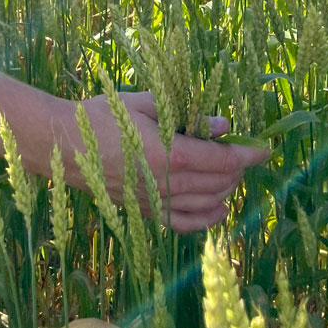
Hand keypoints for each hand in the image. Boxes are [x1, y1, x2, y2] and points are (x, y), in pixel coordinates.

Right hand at [70, 91, 270, 232]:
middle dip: (238, 168)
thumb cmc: (102, 116)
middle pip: (220, 183)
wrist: (62, 144)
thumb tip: (222, 124)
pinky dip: (207, 219)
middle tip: (241, 151)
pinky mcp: (144, 212)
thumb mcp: (146, 104)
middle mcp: (166, 184)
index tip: (265, 148)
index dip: (249, 154)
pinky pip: (184, 224)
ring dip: (226, 189)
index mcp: (169, 153)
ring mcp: (155, 202)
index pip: (224, 159)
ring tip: (231, 174)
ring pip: (207, 204)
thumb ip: (187, 115)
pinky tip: (218, 209)